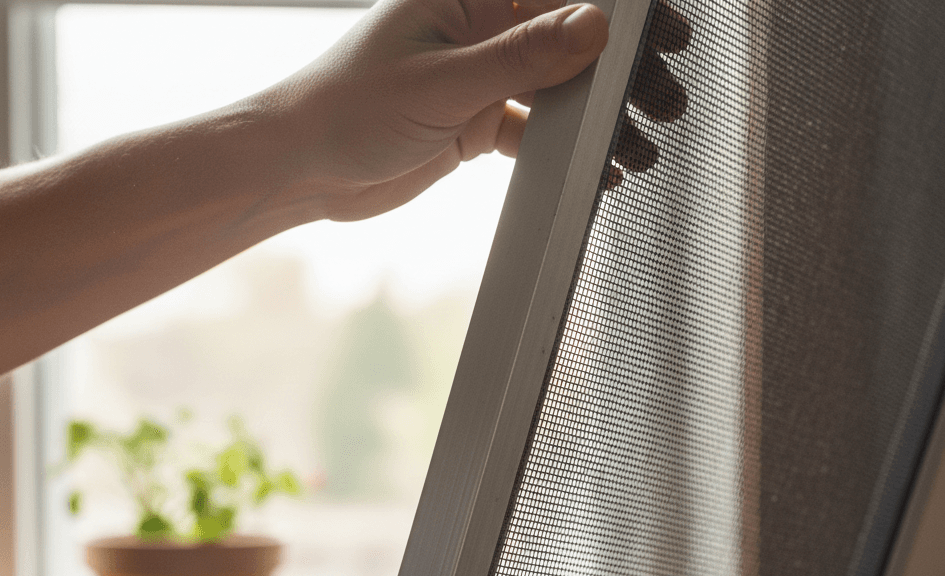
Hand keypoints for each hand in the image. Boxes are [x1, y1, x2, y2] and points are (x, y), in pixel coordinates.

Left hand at [280, 0, 688, 219]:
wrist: (303, 168)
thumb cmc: (346, 109)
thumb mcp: (442, 83)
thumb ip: (521, 57)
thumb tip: (595, 27)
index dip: (617, 10)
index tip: (664, 31)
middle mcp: (477, 26)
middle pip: (569, 37)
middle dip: (620, 68)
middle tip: (664, 97)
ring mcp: (478, 75)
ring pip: (557, 87)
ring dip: (597, 116)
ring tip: (637, 145)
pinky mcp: (473, 121)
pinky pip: (532, 128)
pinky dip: (561, 148)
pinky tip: (593, 168)